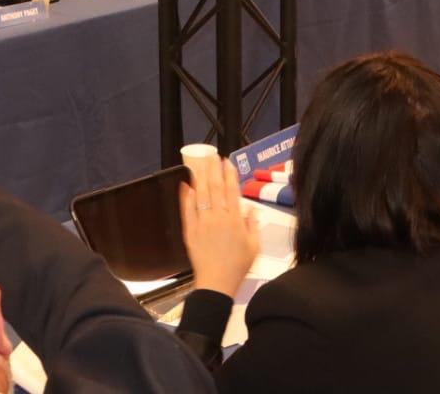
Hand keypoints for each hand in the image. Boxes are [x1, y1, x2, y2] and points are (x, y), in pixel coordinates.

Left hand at [178, 158, 258, 297]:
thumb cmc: (237, 267)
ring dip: (200, 177)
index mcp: (235, 220)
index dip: (229, 174)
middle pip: (215, 188)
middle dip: (213, 169)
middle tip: (211, 155)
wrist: (217, 283)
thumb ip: (253, 225)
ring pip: (200, 195)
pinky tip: (186, 185)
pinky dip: (186, 197)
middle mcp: (218, 218)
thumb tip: (251, 209)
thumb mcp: (254, 246)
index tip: (227, 162)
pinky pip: (187, 210)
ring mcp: (203, 223)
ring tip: (199, 163)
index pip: (232, 190)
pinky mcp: (190, 231)